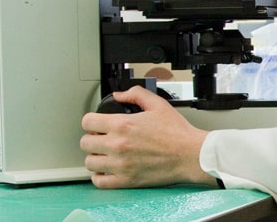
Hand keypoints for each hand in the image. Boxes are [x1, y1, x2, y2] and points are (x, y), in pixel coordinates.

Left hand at [80, 86, 214, 188]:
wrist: (190, 154)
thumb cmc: (177, 133)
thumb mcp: (158, 104)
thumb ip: (136, 95)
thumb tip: (119, 95)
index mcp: (123, 125)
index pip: (87, 122)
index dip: (91, 120)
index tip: (96, 123)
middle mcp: (117, 145)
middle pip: (85, 143)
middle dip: (92, 138)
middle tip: (102, 138)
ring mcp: (120, 164)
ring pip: (90, 162)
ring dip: (95, 157)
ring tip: (105, 154)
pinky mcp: (126, 180)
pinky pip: (99, 181)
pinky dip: (99, 176)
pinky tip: (107, 170)